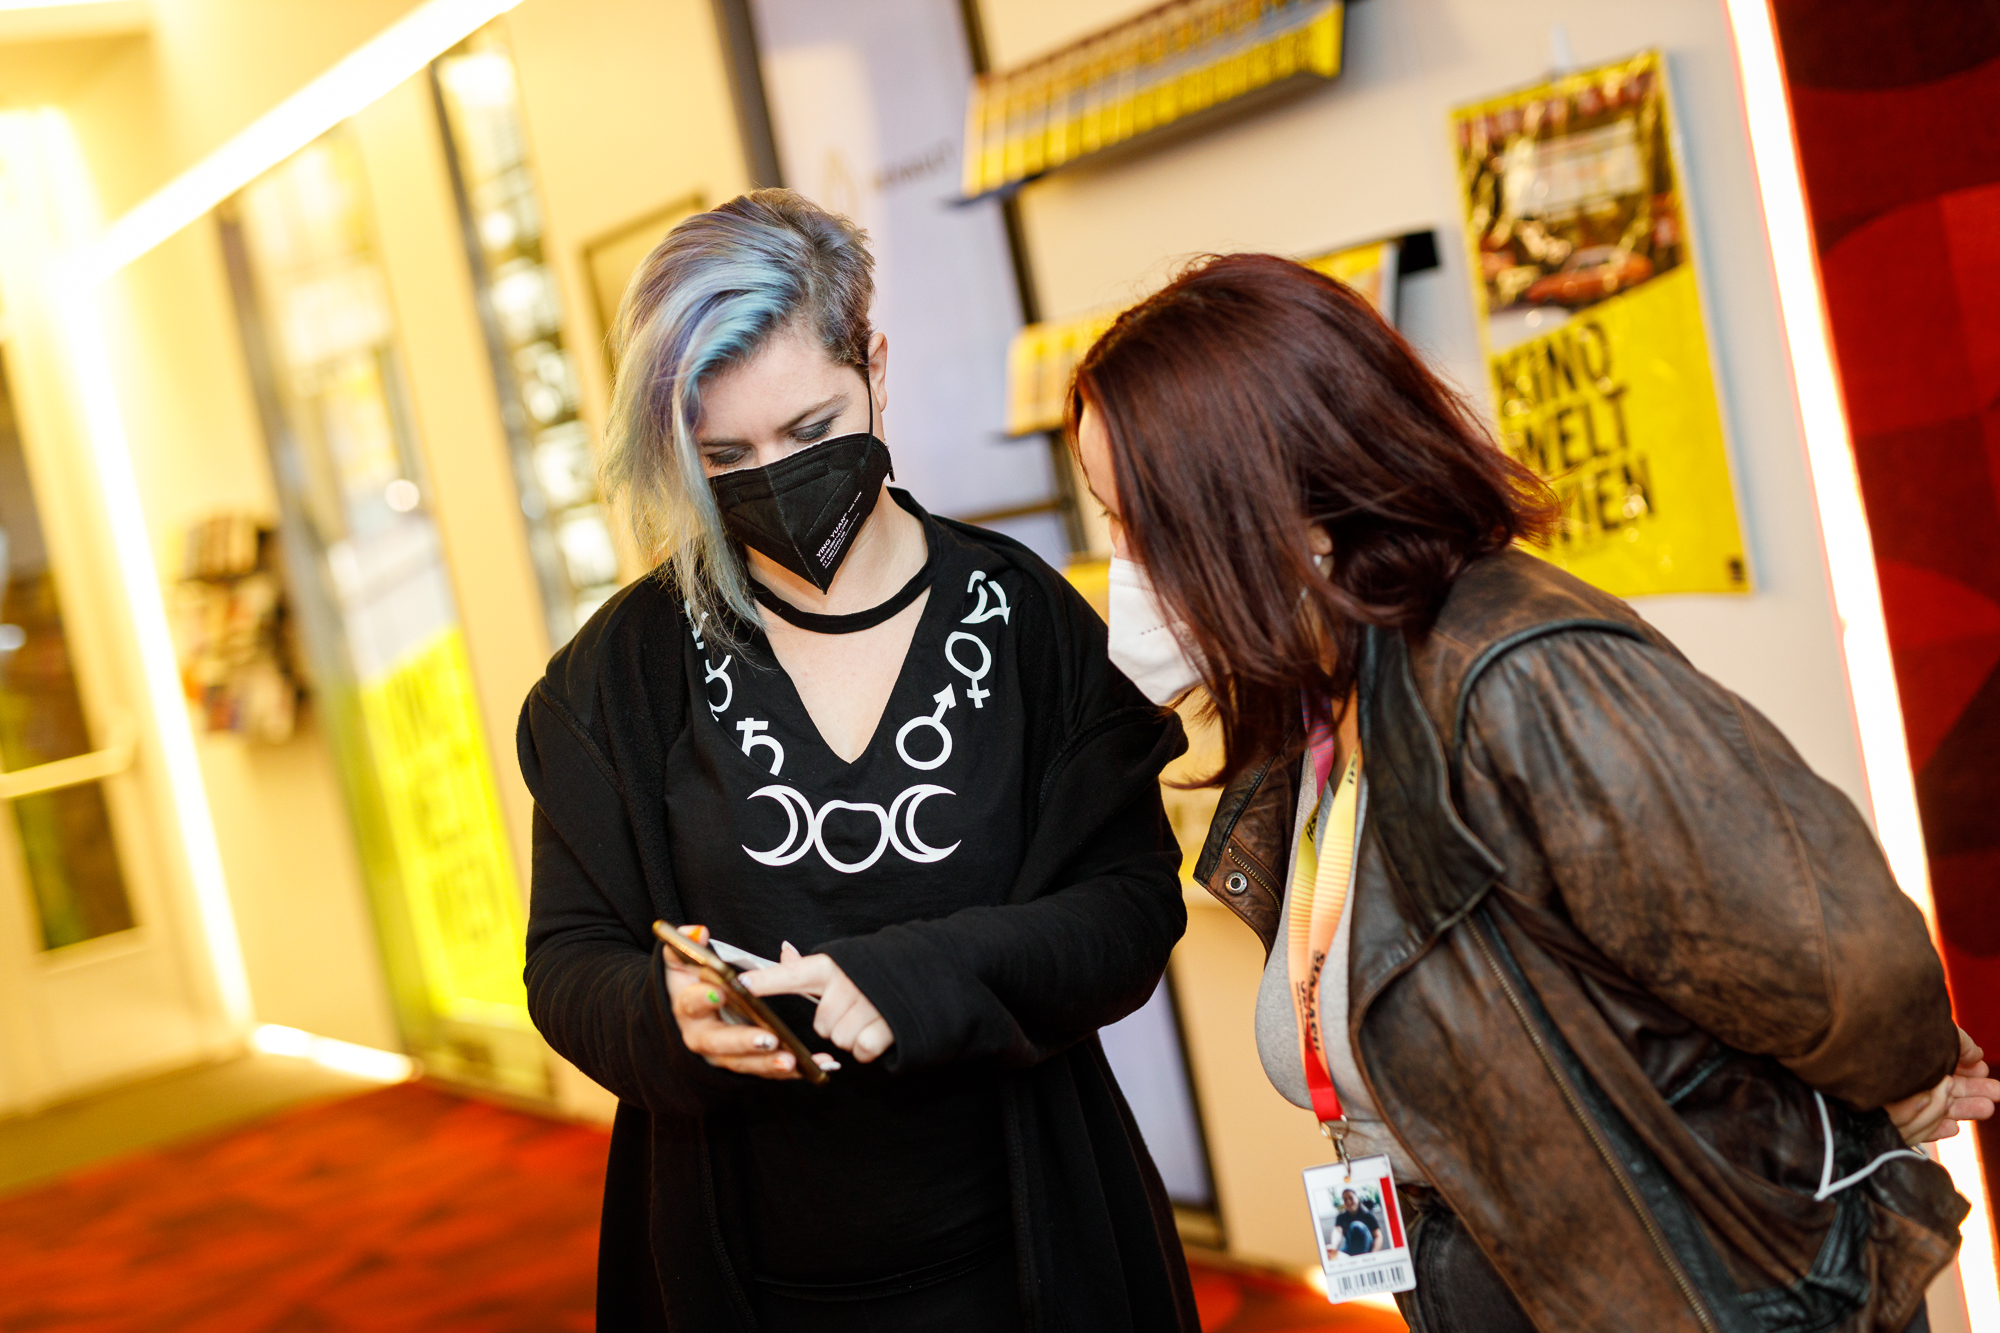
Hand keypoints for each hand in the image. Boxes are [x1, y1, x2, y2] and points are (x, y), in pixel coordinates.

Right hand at [662, 927, 836, 1080]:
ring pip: (743, 1063)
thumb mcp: (682, 962)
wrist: (692, 1013)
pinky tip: (810, 1067)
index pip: (692, 1003)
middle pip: (719, 1043)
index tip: (721, 992)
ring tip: (791, 1060)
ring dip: (767, 1063)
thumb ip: (686, 944)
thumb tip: (698, 933)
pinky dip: (788, 1071)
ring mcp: (722, 1054)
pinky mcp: (743, 1064)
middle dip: (744, 1042)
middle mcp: (702, 1036)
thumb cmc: (691, 983)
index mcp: (688, 1007)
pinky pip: (765, 1071)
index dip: (704, 998)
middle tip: (768, 1039)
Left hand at [739, 943, 895, 1063]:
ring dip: (854, 1036)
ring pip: (841, 1039)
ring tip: (871, 1017)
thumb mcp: (845, 962)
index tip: (741, 984)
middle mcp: (848, 982)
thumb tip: (784, 950)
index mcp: (833, 966)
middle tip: (854, 1008)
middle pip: (821, 1024)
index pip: (793, 974)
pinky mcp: (888, 1024)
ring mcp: (869, 1003)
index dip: (766, 981)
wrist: (931, 974)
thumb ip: (810, 965)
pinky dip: (870, 1047)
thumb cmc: (878, 972)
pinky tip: (880, 1029)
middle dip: (835, 1023)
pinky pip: (862, 1050)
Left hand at [1887, 1026, 1999, 1145]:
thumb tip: (1978, 1055)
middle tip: (1997, 1095)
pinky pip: (1910, 1128)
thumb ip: (1956, 1043)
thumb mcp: (1931, 1034)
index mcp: (1910, 1061)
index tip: (1984, 1070)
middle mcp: (1902, 1081)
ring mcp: (1892, 1099)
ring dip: (1961, 1109)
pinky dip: (1932, 1128)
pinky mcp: (1881, 1118)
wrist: (1858, 1043)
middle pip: (1942, 1092)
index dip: (1967, 1074)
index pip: (1942, 1071)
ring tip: (1987, 1107)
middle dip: (1972, 1094)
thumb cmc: (1894, 1034)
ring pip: (1932, 1110)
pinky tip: (1954, 1128)